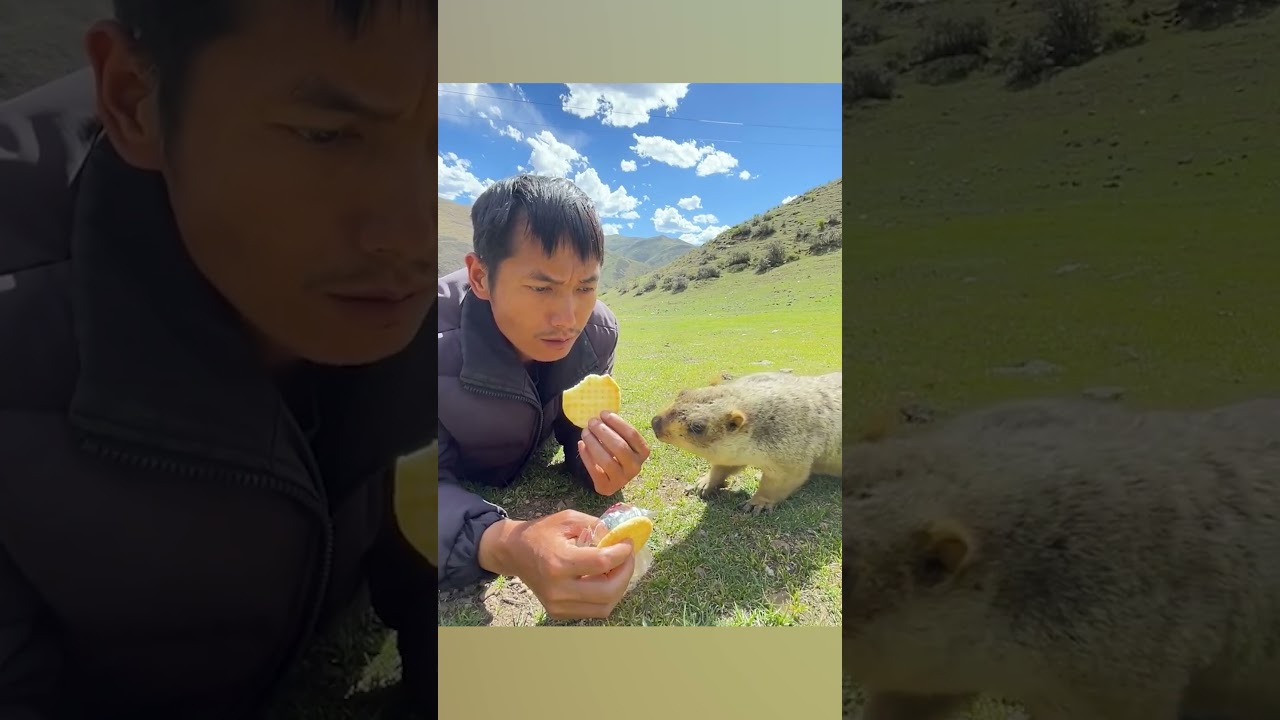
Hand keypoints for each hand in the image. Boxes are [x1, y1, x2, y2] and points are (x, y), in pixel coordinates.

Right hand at [492, 510, 636, 619]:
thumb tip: (620, 539)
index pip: (601, 563)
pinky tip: (604, 579)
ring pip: (604, 607)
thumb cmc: (541, 532)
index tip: (628, 543)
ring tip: (618, 569)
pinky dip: (605, 597)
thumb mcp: (568, 519)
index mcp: (558, 562)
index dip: (622, 553)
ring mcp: (557, 604)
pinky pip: (593, 611)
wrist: (513, 552)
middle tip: (628, 558)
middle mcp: (558, 589)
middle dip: (626, 573)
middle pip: (607, 591)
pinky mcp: (557, 612)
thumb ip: (596, 526)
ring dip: (619, 588)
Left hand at [577, 411, 651, 495]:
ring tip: (585, 431)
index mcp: (643, 452)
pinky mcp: (607, 487)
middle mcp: (635, 467)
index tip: (603, 413)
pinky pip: (594, 470)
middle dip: (603, 431)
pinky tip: (580, 444)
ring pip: (606, 460)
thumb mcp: (623, 440)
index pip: (632, 434)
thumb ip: (616, 429)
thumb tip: (601, 415)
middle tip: (591, 421)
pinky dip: (586, 456)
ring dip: (593, 443)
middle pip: (619, 447)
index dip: (616, 422)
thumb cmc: (616, 452)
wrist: (611, 477)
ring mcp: (622, 479)